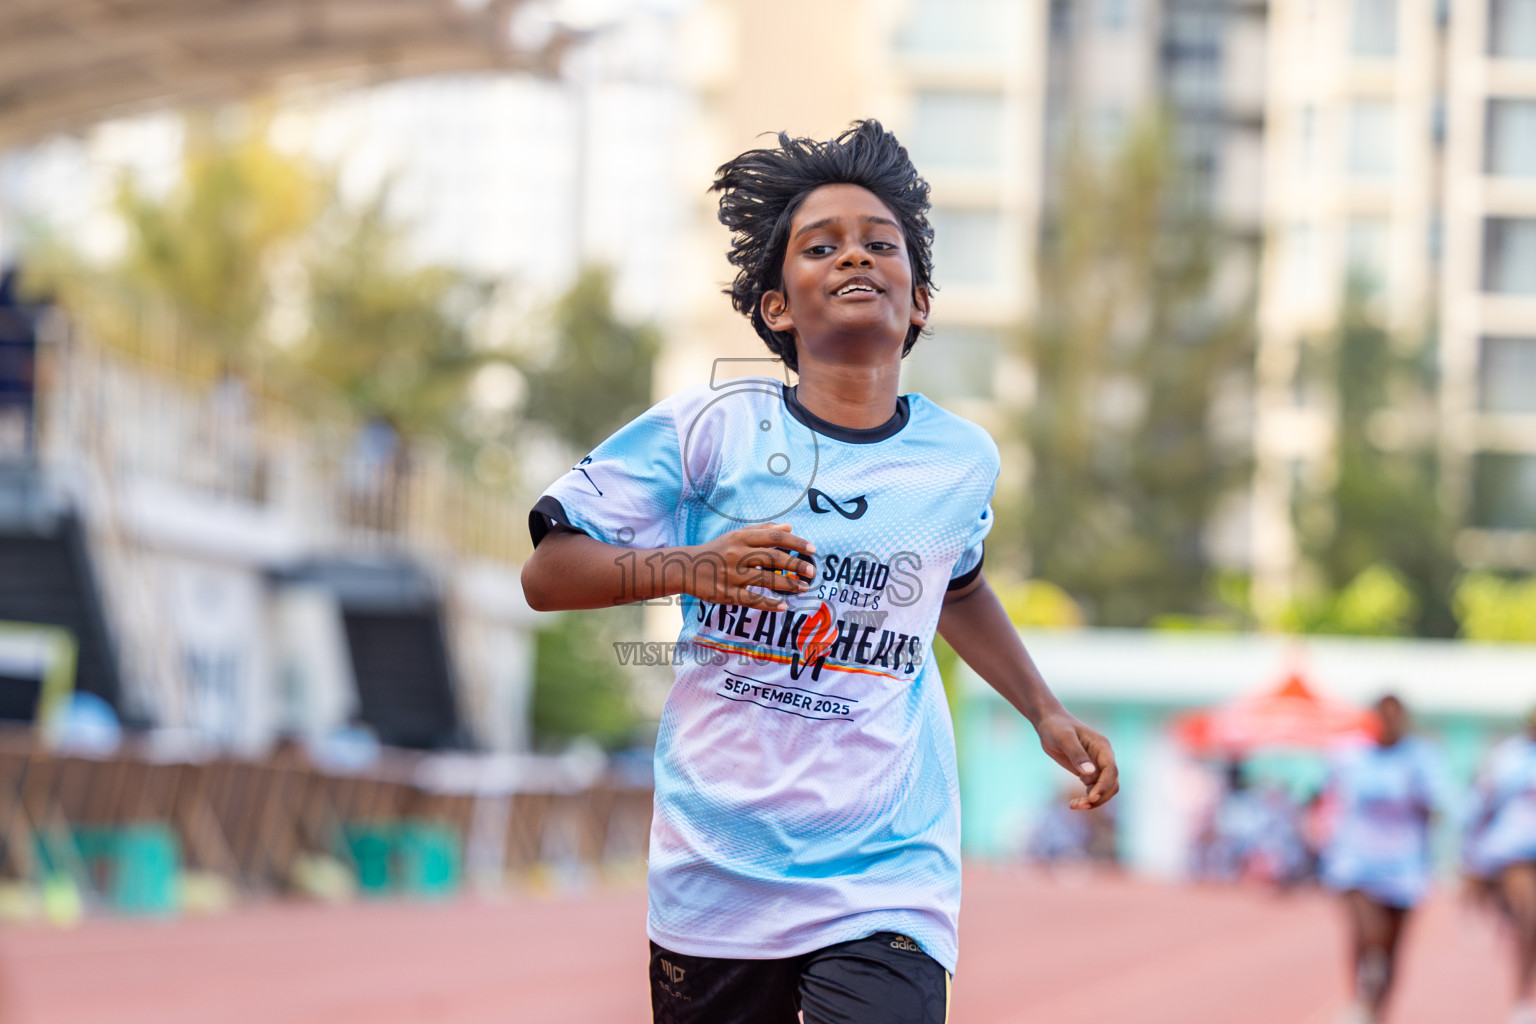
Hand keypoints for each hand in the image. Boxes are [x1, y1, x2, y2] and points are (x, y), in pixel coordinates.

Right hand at [687, 524, 816, 611]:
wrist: (686, 568)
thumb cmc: (717, 550)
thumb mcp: (736, 535)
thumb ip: (763, 530)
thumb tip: (790, 527)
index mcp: (741, 537)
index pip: (775, 537)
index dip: (796, 542)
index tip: (812, 549)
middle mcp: (737, 554)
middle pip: (772, 558)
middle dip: (795, 565)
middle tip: (811, 571)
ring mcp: (731, 575)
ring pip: (765, 580)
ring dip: (787, 584)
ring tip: (803, 587)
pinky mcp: (726, 593)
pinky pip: (751, 599)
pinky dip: (769, 604)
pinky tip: (783, 606)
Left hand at [1035, 713, 1118, 809]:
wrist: (1049, 723)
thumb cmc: (1056, 726)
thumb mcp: (1064, 738)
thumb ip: (1077, 754)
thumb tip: (1090, 773)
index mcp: (1102, 747)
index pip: (1111, 770)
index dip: (1104, 786)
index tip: (1091, 798)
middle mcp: (1104, 757)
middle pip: (1111, 784)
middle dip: (1099, 797)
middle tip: (1079, 806)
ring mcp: (1097, 765)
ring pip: (1104, 789)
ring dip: (1093, 800)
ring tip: (1074, 805)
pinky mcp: (1088, 772)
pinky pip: (1094, 789)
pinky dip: (1087, 798)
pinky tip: (1074, 803)